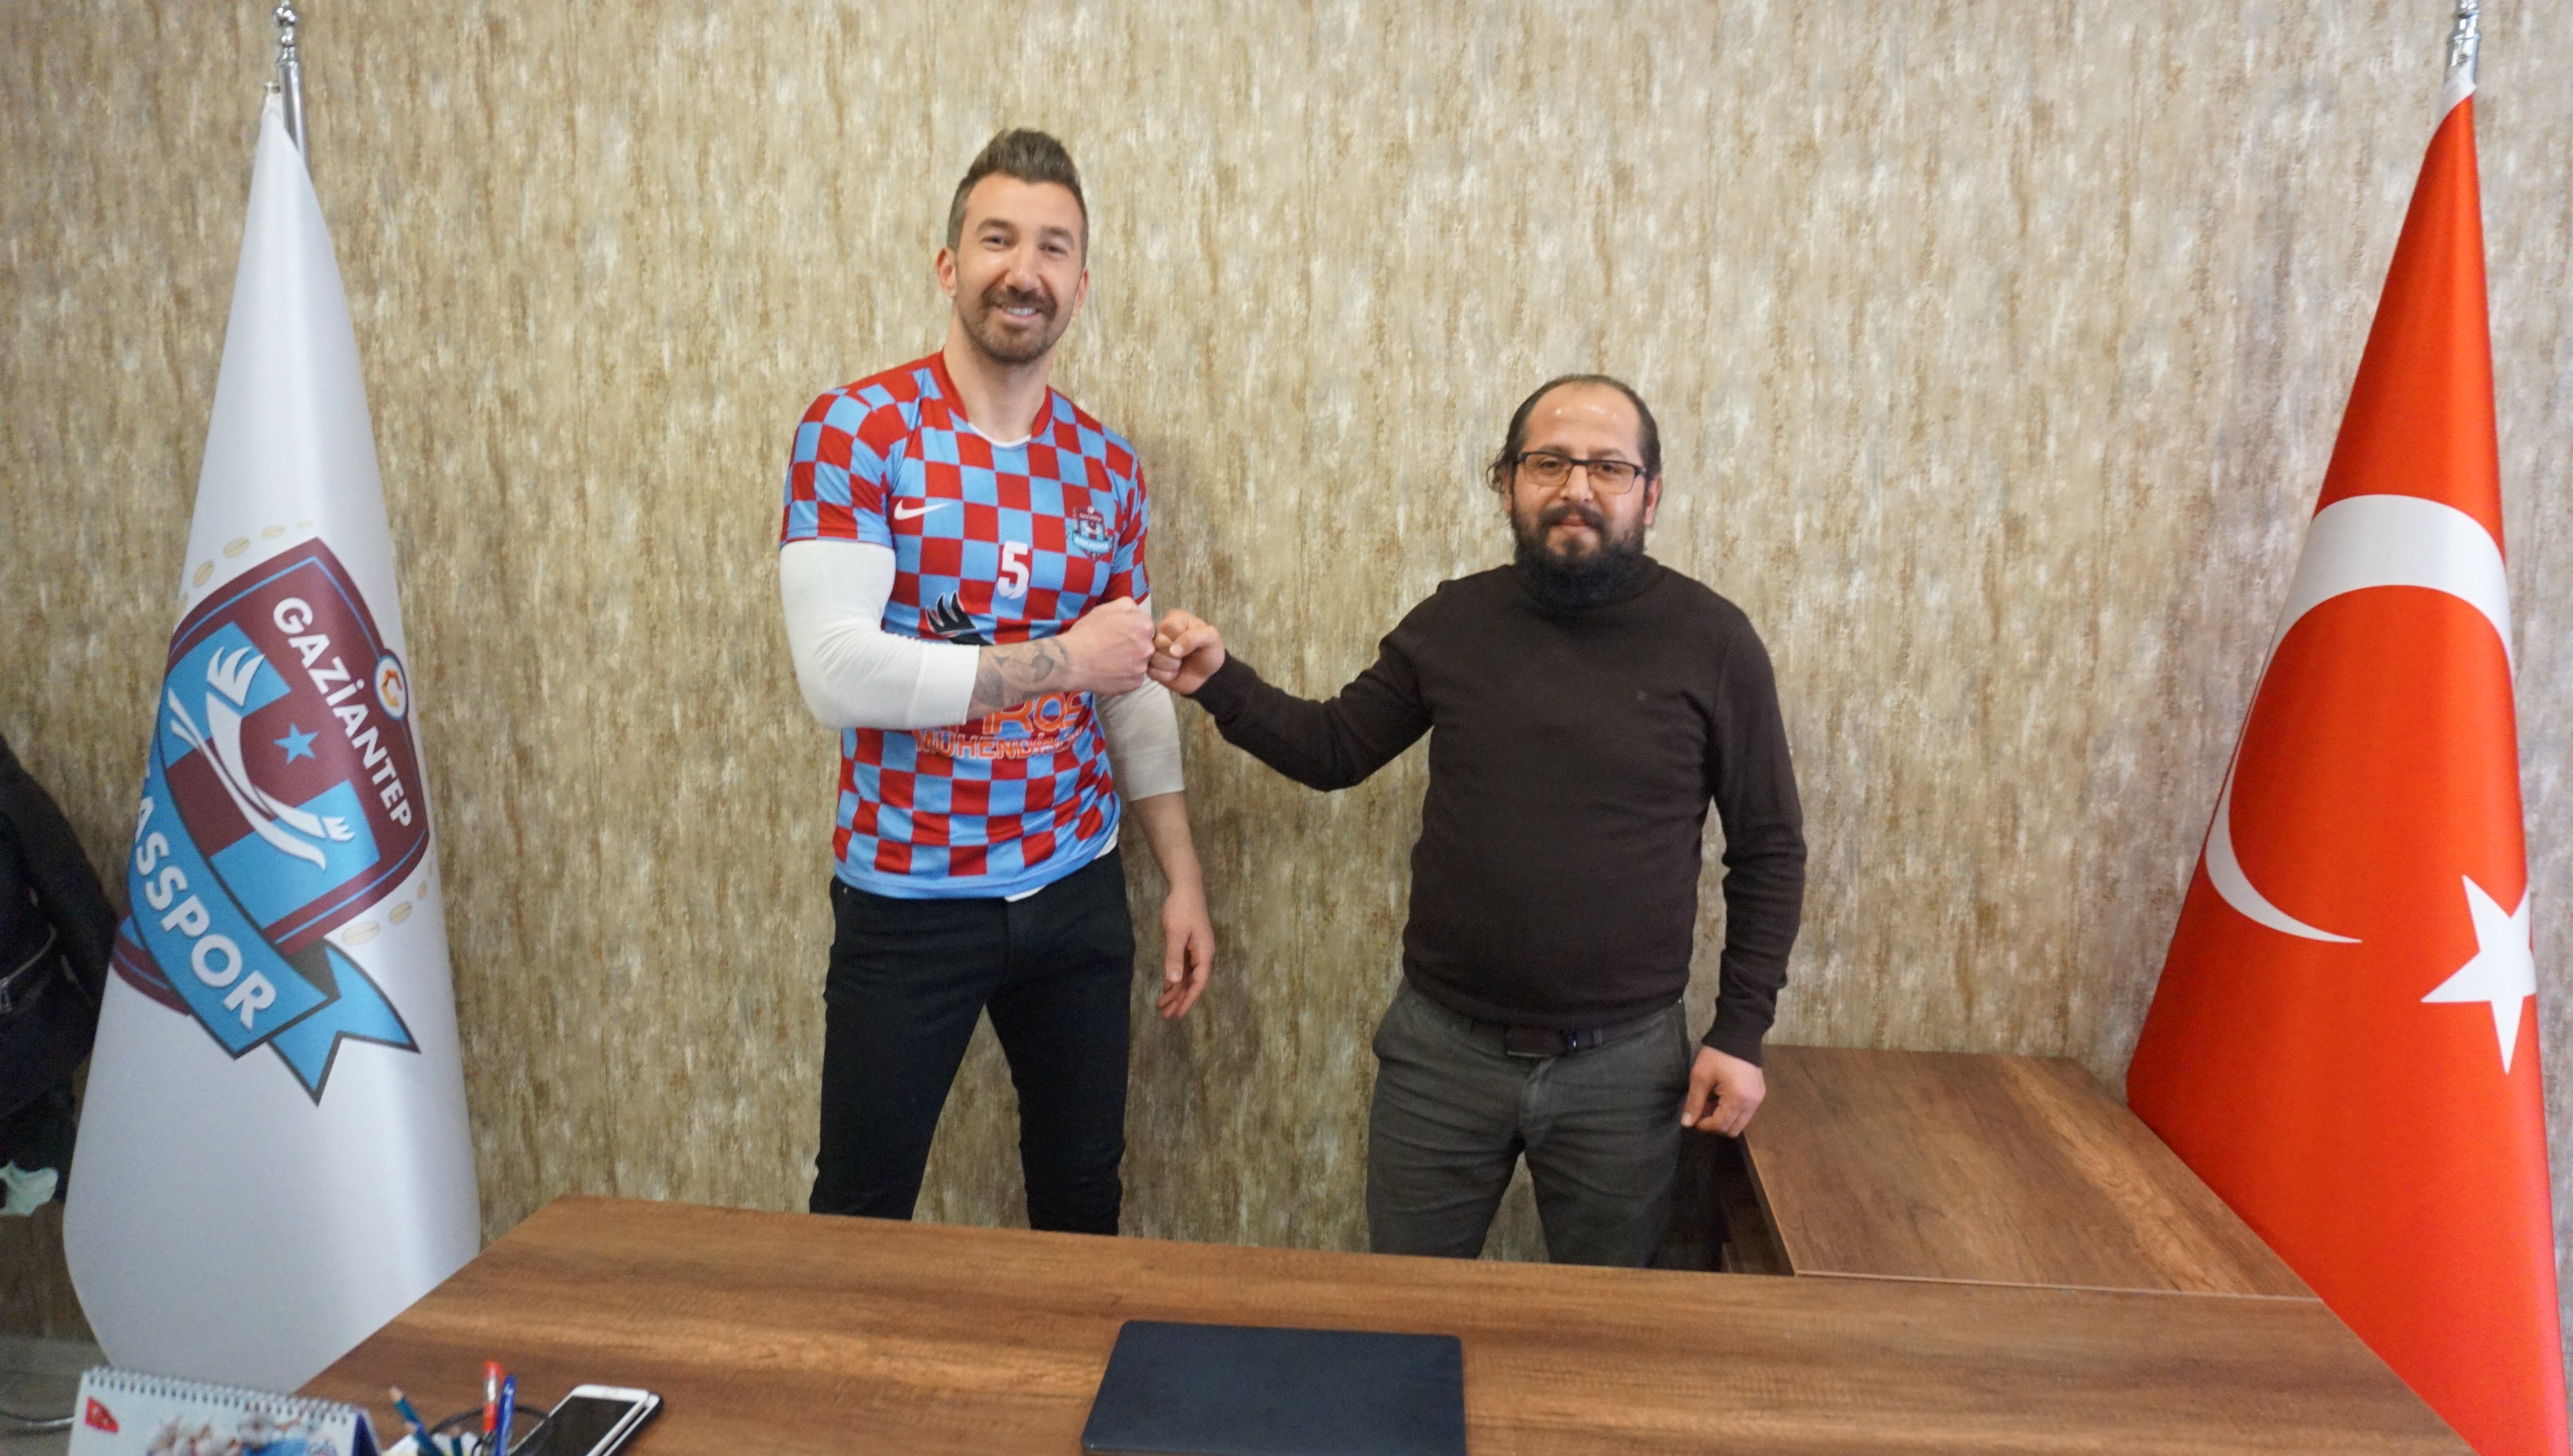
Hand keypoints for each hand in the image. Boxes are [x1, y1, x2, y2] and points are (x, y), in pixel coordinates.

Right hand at [1059, 597, 1154, 695]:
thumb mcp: (1106, 609)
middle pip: (1145, 645)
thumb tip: (1137, 612)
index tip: (1118, 633)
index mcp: (1144, 626)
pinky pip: (1134, 678)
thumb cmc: (1088, 632)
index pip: (1145, 626)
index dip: (1131, 628)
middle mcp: (1148, 648)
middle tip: (1114, 648)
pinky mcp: (1134, 684)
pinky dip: (1125, 676)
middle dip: (1134, 645)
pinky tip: (1111, 672)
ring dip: (1130, 662)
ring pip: (1140, 663)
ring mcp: (1142, 668)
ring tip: (1111, 661)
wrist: (1072, 661)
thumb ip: (1128, 606)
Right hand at [1149, 610, 1226, 694]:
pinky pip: (1150, 671)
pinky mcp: (1150, 665)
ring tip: (1180, 665)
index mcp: (1175, 618)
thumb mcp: (1211, 638)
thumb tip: (1173, 650)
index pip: (1168, 626)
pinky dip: (1166, 676)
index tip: (1191, 644)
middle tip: (1185, 656)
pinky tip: (1174, 673)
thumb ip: (1194, 637)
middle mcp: (1160, 631)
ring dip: (1170, 666)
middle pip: (1158, 642)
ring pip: (1152, 657)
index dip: (1180, 639)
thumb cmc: (1209, 652)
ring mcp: (1153, 649)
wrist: (1207, 675)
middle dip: (1175, 655)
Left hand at [1156, 880, 1213, 1018]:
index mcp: (1205, 953)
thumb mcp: (1176, 933)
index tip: (1179, 1014)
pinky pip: (1182, 968)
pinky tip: (1165, 988)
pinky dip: (1174, 979)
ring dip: (1175, 991)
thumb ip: (1174, 957)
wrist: (1186, 887)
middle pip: (1192, 983)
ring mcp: (1196, 950)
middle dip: (1180, 1000)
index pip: (1199, 983)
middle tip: (1166, 1016)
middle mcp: (1203, 954)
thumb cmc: (1182, 908)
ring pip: (1186, 977)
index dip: (1189, 1000)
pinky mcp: (1188, 946)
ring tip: (1162, 1006)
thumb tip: (1175, 982)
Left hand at [1680, 1046, 1764, 1136]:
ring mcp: (1758, 1099)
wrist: (1739, 1034)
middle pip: (1733, 1130)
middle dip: (1715, 1125)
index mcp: (1738, 1099)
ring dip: (1723, 1118)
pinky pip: (1745, 1113)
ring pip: (1740, 1123)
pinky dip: (1732, 1111)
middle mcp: (1752, 1103)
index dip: (1704, 1125)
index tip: (1693, 1117)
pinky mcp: (1759, 1094)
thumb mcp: (1700, 1077)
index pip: (1721, 1125)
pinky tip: (1720, 1098)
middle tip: (1702, 1111)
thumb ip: (1694, 1102)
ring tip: (1710, 1102)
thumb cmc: (1717, 1055)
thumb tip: (1687, 1123)